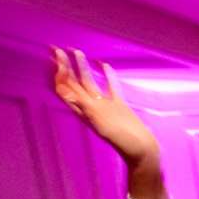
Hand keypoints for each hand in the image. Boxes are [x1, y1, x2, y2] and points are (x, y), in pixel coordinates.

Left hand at [50, 47, 157, 171]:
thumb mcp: (100, 123)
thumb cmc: (121, 140)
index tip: (57, 58)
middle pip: (73, 83)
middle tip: (57, 49)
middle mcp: (91, 107)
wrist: (142, 150)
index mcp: (83, 111)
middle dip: (64, 66)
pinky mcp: (119, 106)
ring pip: (90, 83)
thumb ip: (84, 107)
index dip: (59, 73)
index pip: (65, 88)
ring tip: (77, 51)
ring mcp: (105, 105)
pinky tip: (106, 65)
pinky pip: (111, 88)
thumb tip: (66, 93)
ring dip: (82, 67)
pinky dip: (108, 76)